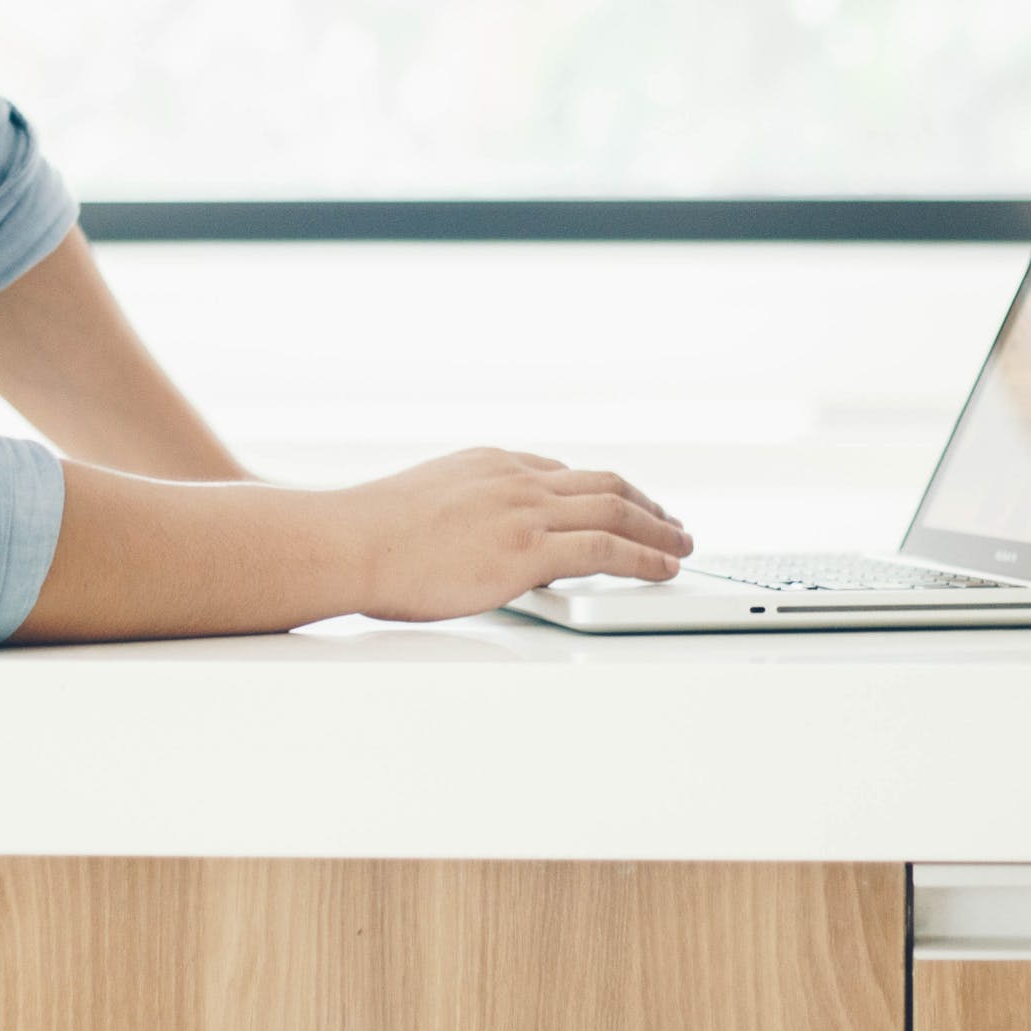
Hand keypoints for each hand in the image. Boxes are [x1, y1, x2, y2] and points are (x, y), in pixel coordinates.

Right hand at [336, 447, 691, 622]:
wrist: (348, 542)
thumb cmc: (368, 534)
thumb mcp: (423, 503)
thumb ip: (461, 512)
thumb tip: (468, 540)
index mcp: (489, 463)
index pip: (561, 473)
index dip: (599, 491)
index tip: (616, 503)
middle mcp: (515, 478)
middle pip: (602, 483)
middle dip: (643, 502)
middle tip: (668, 520)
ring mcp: (524, 511)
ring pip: (615, 509)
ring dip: (658, 528)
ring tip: (682, 544)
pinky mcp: (527, 550)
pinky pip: (606, 548)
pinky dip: (645, 556)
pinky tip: (664, 566)